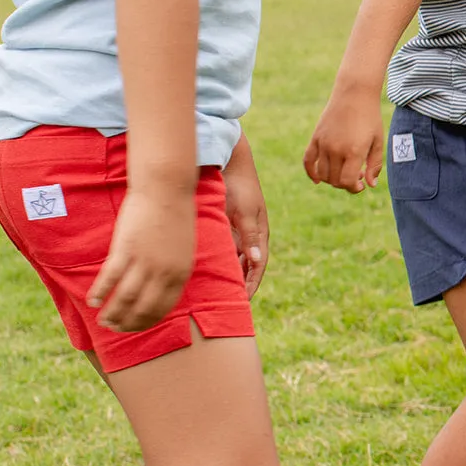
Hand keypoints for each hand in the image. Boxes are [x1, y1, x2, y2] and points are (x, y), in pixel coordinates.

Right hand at [87, 184, 195, 331]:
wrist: (166, 189)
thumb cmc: (174, 215)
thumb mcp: (183, 248)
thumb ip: (173, 269)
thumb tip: (160, 287)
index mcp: (181, 272)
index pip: (163, 307)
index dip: (147, 321)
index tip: (135, 327)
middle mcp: (164, 271)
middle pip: (143, 308)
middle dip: (128, 323)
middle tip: (115, 329)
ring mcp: (145, 261)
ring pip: (125, 297)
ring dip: (113, 313)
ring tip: (103, 321)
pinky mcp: (126, 249)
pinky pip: (110, 278)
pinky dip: (100, 292)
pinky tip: (93, 301)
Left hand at [224, 141, 268, 297]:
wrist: (229, 163)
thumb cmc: (239, 187)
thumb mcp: (245, 212)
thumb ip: (250, 236)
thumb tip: (256, 260)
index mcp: (259, 235)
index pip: (257, 266)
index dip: (251, 284)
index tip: (243, 300)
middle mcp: (250, 235)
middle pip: (247, 266)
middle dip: (240, 283)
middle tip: (229, 302)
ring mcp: (238, 230)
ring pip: (234, 258)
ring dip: (228, 272)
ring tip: (216, 290)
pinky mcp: (226, 224)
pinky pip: (223, 247)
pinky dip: (218, 259)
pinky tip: (206, 267)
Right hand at [303, 88, 384, 192]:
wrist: (354, 94)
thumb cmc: (370, 117)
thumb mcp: (378, 141)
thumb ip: (374, 164)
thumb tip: (370, 185)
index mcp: (354, 151)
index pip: (346, 182)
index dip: (353, 188)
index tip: (361, 184)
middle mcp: (336, 149)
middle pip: (334, 180)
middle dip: (345, 184)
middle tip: (356, 175)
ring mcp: (323, 143)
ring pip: (322, 174)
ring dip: (332, 179)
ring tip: (344, 171)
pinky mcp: (316, 137)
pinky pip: (307, 161)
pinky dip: (311, 173)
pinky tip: (317, 180)